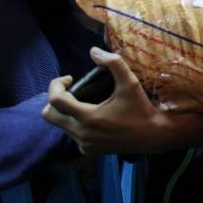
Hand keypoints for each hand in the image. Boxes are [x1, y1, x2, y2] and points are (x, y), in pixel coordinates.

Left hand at [42, 47, 170, 154]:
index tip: (70, 78)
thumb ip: (114, 64)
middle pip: (49, 115)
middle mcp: (83, 133)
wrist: (153, 136)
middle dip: (55, 100)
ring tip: (83, 102)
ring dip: (66, 112)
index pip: (55, 101)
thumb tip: (93, 51)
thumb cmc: (142, 109)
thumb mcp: (131, 83)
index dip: (56, 85)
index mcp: (89, 117)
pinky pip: (72, 135)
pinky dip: (75, 124)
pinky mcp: (89, 150)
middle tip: (72, 91)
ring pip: (60, 125)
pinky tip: (91, 117)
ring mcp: (85, 144)